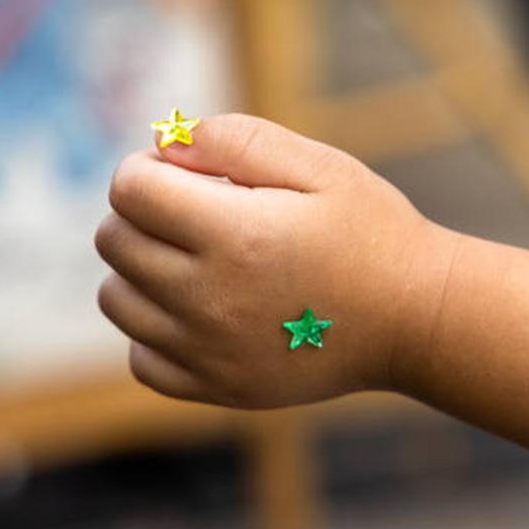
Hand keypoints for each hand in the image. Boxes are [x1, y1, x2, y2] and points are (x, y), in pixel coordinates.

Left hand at [95, 114, 454, 407]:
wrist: (414, 318)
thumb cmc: (369, 231)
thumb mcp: (317, 164)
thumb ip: (234, 140)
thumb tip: (163, 144)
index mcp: (234, 235)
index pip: (130, 190)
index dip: (148, 168)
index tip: (184, 172)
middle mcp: (209, 300)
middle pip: (114, 241)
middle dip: (143, 213)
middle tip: (194, 211)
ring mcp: (209, 352)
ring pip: (117, 301)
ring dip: (141, 269)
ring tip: (195, 258)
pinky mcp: (218, 388)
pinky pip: (142, 359)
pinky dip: (154, 331)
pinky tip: (198, 311)